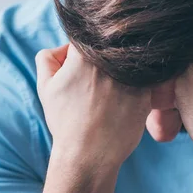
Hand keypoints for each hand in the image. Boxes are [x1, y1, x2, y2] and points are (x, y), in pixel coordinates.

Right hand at [36, 44, 151, 166]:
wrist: (87, 154)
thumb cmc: (65, 121)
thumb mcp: (46, 87)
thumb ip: (47, 58)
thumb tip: (63, 47)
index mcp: (85, 53)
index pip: (87, 38)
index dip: (82, 54)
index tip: (81, 73)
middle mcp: (110, 61)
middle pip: (109, 49)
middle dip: (102, 63)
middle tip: (94, 88)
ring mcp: (131, 76)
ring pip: (128, 64)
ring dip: (121, 74)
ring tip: (107, 98)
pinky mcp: (146, 93)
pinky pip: (144, 81)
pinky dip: (136, 87)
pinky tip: (122, 104)